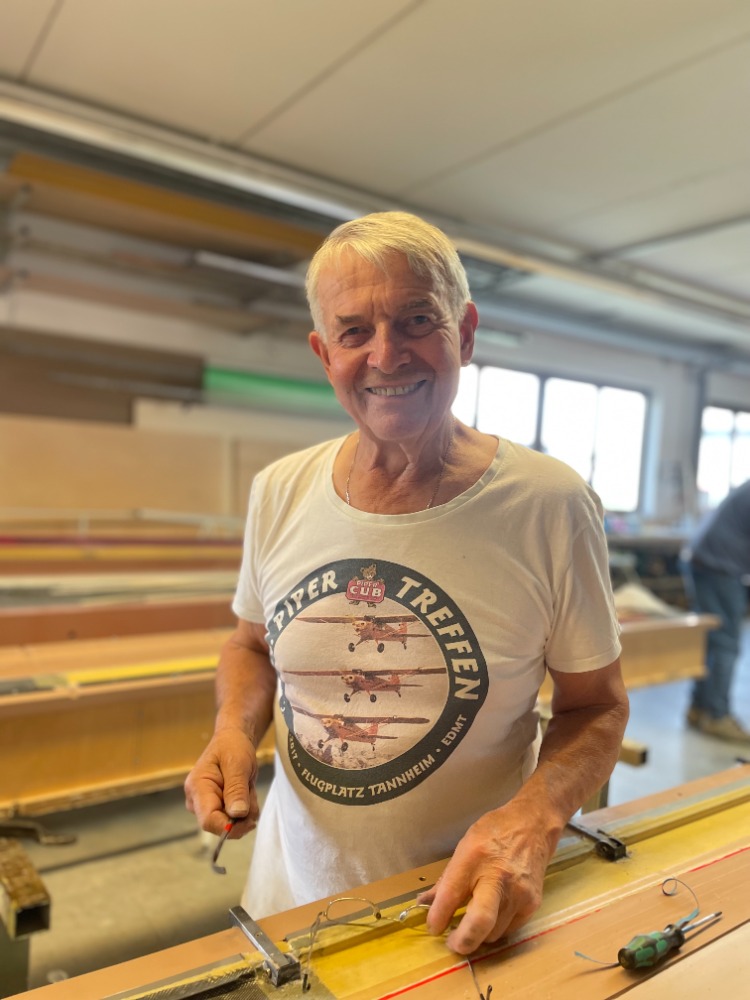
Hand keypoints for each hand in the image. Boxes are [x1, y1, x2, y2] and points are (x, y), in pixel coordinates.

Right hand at [184, 726, 259, 837]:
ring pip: (230, 824)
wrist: (232, 740)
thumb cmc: (232, 746)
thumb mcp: (238, 764)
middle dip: (241, 816)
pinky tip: (245, 793)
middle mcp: (196, 801)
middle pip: (219, 825)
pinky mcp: (215, 808)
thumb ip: (236, 789)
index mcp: (197, 788)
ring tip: (247, 787)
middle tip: (250, 793)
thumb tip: (237, 814)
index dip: (228, 826)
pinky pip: (234, 819)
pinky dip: (245, 809)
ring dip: (246, 810)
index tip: (249, 819)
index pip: (208, 820)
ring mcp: (204, 806)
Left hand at [420, 800, 554, 954]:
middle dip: (462, 941)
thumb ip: (446, 879)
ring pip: (492, 933)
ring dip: (478, 935)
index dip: (438, 917)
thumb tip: (425, 903)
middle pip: (479, 922)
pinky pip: (508, 930)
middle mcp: (498, 877)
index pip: (452, 894)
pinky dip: (495, 929)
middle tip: (452, 943)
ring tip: (470, 924)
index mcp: (475, 857)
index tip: (434, 926)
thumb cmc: (495, 832)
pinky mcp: (532, 904)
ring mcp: (518, 893)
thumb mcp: (464, 847)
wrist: (533, 826)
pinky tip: (491, 915)